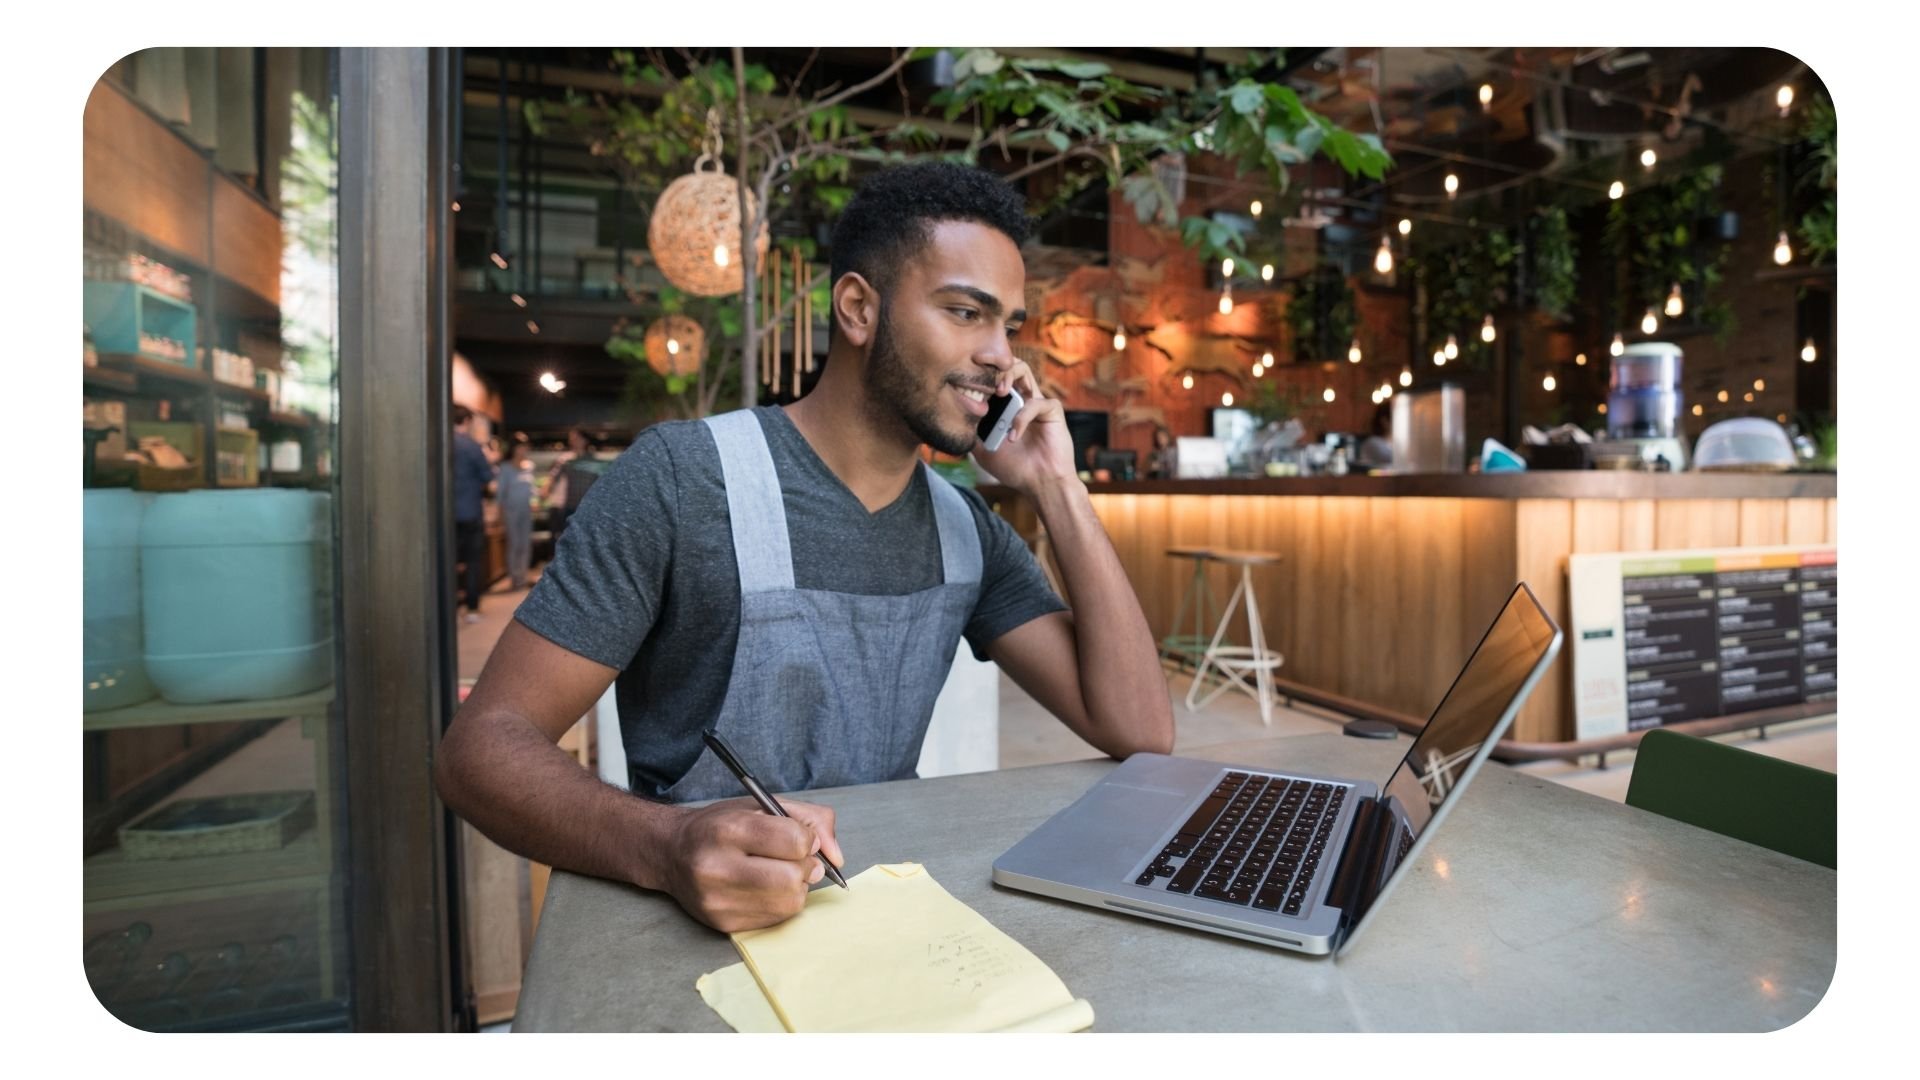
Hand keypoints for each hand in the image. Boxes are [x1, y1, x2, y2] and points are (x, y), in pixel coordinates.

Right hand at [657, 798, 845, 932]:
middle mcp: (718, 867)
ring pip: (789, 903)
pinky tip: (764, 889)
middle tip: (795, 860)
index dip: (808, 840)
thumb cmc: (722, 825)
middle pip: (793, 878)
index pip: (795, 841)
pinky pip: (775, 919)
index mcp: (728, 829)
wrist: (671, 853)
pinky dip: (780, 904)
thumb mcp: (762, 805)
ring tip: (778, 873)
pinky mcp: (722, 923)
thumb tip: (836, 858)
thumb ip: (811, 820)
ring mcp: (717, 900)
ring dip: (796, 888)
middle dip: (805, 868)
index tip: (801, 839)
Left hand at [970, 358, 1077, 495]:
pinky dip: (1022, 418)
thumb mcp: (983, 451)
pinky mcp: (1052, 410)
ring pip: (1024, 370)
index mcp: (1005, 406)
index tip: (963, 380)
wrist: (1040, 484)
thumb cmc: (1015, 468)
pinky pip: (1037, 403)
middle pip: (1006, 365)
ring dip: (1008, 376)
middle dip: (993, 366)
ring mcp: (1036, 402)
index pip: (992, 378)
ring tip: (999, 392)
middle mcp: (1020, 399)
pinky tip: (1013, 437)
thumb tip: (952, 420)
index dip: (979, 374)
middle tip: (981, 379)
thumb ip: (971, 434)